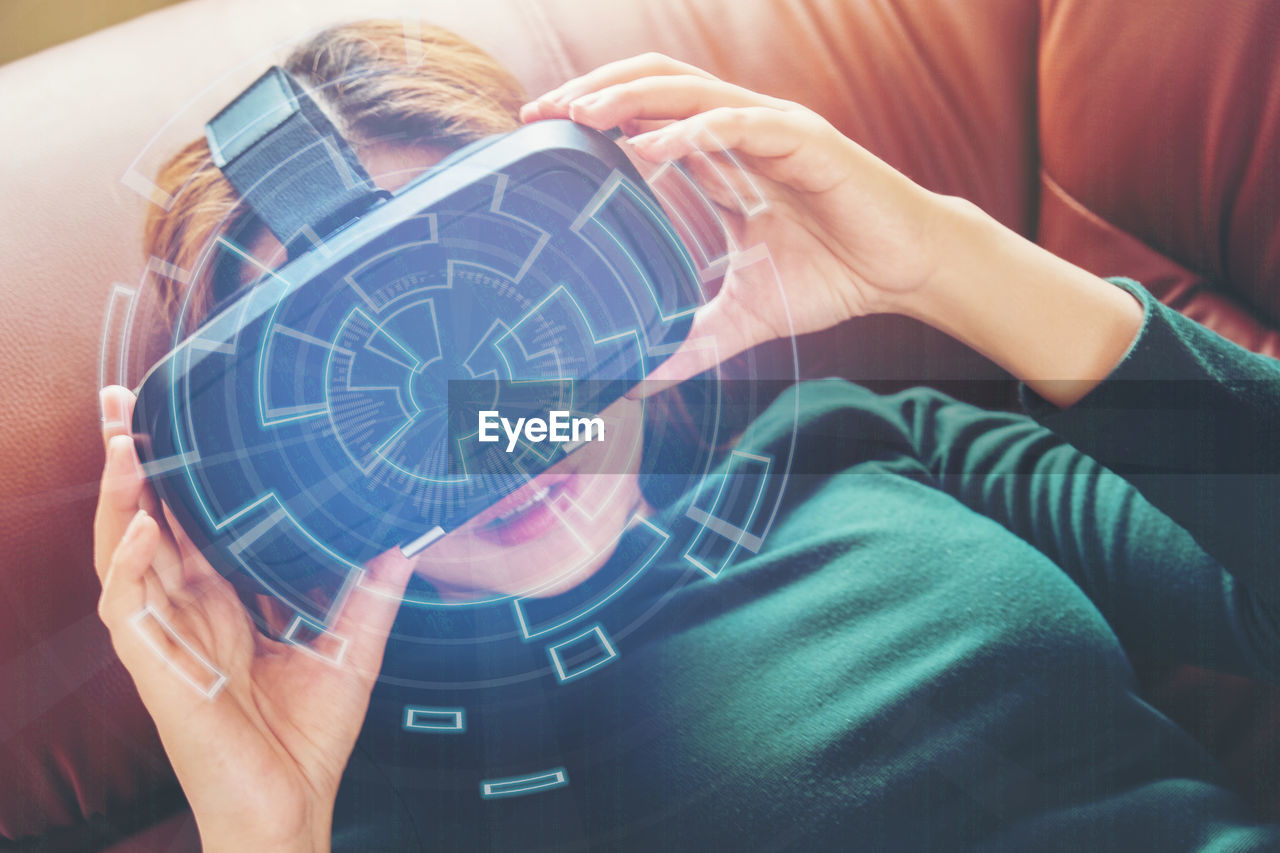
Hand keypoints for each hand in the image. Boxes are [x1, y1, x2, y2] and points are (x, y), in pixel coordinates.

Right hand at [94, 386, 413, 852]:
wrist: (291, 804)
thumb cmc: (309, 737)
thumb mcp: (351, 649)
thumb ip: (370, 593)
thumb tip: (404, 541)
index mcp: (222, 603)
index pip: (191, 522)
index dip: (181, 475)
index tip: (183, 420)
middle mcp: (186, 612)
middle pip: (145, 521)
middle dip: (132, 463)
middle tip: (124, 401)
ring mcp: (166, 638)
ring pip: (124, 552)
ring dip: (120, 496)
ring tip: (124, 440)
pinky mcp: (156, 670)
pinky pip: (129, 608)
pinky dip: (131, 563)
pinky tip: (143, 524)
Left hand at [522, 53, 946, 390]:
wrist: (905, 272)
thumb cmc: (832, 280)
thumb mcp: (744, 315)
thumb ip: (693, 340)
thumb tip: (645, 381)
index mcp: (722, 157)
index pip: (646, 117)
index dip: (595, 114)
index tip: (541, 131)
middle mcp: (740, 131)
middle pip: (654, 84)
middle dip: (594, 89)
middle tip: (540, 113)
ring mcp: (772, 129)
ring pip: (688, 90)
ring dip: (629, 96)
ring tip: (578, 113)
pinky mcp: (806, 141)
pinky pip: (738, 124)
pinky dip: (691, 131)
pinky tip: (649, 148)